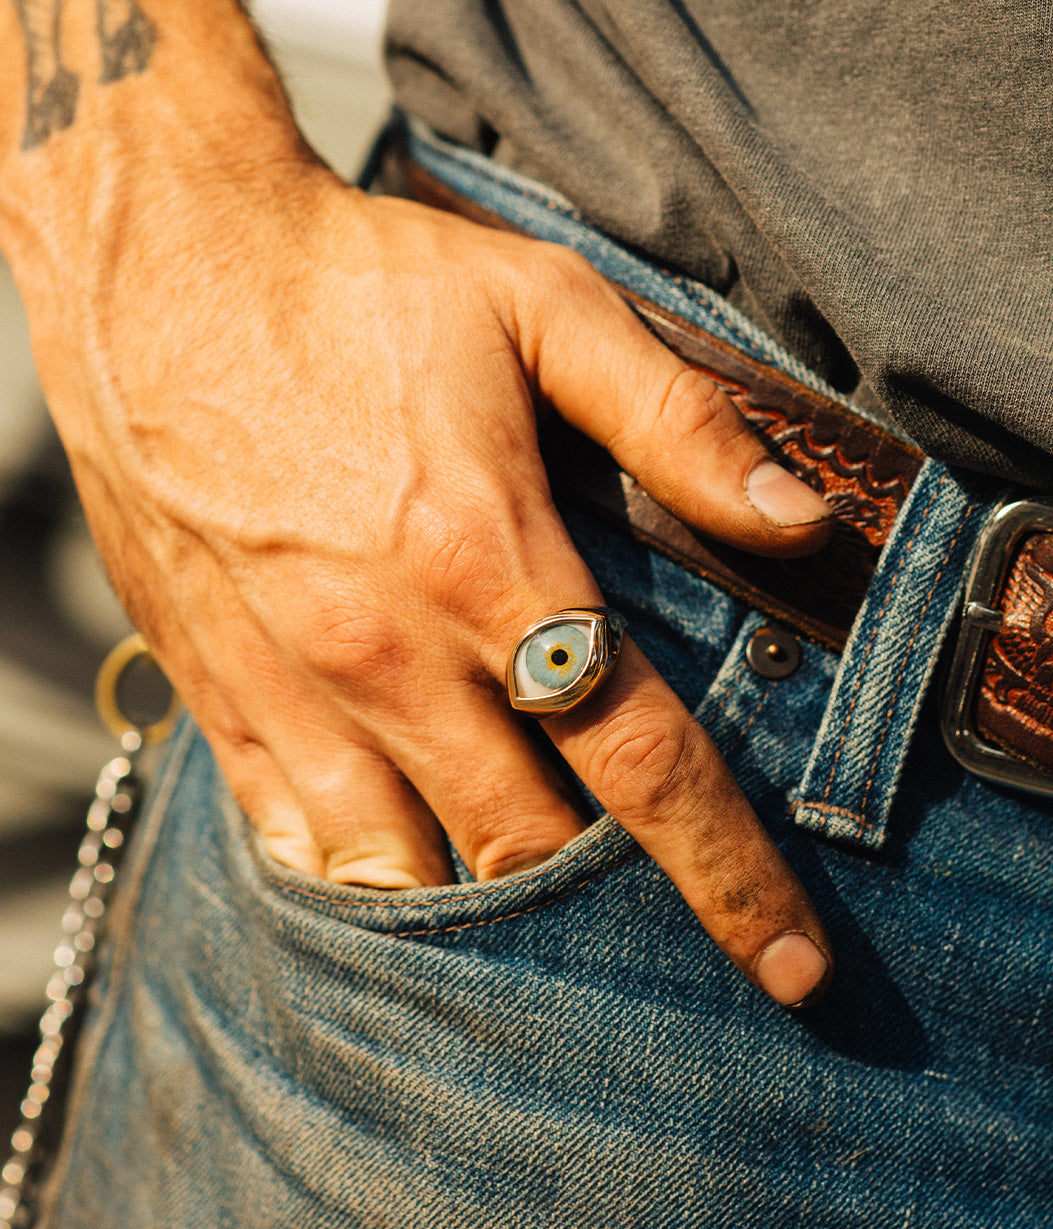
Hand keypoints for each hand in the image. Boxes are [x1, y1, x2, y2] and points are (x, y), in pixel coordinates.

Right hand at [2, 10, 833, 1004]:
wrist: (160, 266)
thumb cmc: (357, 283)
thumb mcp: (542, 308)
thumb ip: (676, 421)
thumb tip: (801, 516)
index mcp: (481, 561)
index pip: (637, 761)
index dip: (727, 873)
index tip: (788, 965)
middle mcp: (385, 653)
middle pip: (524, 847)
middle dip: (602, 905)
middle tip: (655, 923)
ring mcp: (289, 685)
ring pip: (403, 876)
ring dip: (480, 915)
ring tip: (535, 923)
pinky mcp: (216, 692)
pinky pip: (293, 842)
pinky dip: (362, 885)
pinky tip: (402, 877)